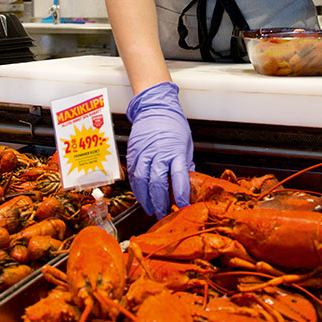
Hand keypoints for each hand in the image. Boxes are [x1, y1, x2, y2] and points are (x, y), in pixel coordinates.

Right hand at [126, 82, 193, 217]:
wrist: (154, 108)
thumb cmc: (172, 125)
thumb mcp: (186, 145)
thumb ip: (185, 166)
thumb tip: (189, 186)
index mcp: (175, 150)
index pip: (179, 177)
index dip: (181, 195)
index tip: (183, 206)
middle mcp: (158, 152)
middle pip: (157, 183)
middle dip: (161, 203)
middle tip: (165, 214)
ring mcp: (143, 153)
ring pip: (142, 182)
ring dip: (147, 200)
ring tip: (152, 210)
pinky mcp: (132, 154)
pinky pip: (133, 176)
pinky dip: (137, 190)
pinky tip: (142, 198)